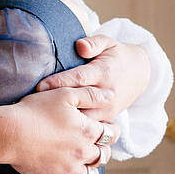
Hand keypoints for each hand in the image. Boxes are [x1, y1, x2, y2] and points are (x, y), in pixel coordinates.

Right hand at [6, 87, 116, 173]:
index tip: (107, 129)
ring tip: (82, 165)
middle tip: (95, 146)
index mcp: (88, 130)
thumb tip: (111, 95)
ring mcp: (69, 169)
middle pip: (103, 156)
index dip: (112, 130)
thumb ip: (91, 95)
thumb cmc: (35, 110)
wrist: (10, 132)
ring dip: (89, 171)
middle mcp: (82, 152)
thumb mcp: (65, 94)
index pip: (112, 134)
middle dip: (102, 151)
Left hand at [34, 36, 149, 122]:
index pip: (78, 78)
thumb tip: (80, 46)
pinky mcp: (108, 119)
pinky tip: (56, 131)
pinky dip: (74, 130)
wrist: (140, 74)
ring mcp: (108, 109)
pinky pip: (89, 128)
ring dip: (65, 120)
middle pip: (79, 101)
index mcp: (103, 72)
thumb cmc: (116, 56)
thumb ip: (94, 42)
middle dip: (57, 104)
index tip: (40, 86)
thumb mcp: (108, 42)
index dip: (59, 82)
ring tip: (42, 120)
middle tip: (34, 106)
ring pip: (84, 119)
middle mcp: (107, 92)